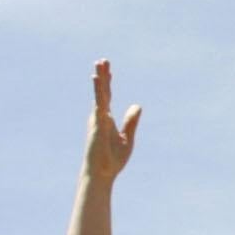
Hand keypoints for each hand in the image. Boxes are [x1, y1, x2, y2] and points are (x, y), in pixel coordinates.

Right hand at [83, 60, 142, 186]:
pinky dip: (99, 92)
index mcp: (107, 120)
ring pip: (99, 95)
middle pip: (102, 93)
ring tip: (99, 63)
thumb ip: (131, 121)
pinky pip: (99, 104)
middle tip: (102, 60)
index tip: (108, 70)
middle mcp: (100, 117)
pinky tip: (98, 80)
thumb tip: (137, 105)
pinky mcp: (98, 124)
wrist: (102, 174)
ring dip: (100, 79)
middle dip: (102, 76)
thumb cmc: (112, 160)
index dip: (107, 84)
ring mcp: (98, 120)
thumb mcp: (127, 139)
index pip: (107, 98)